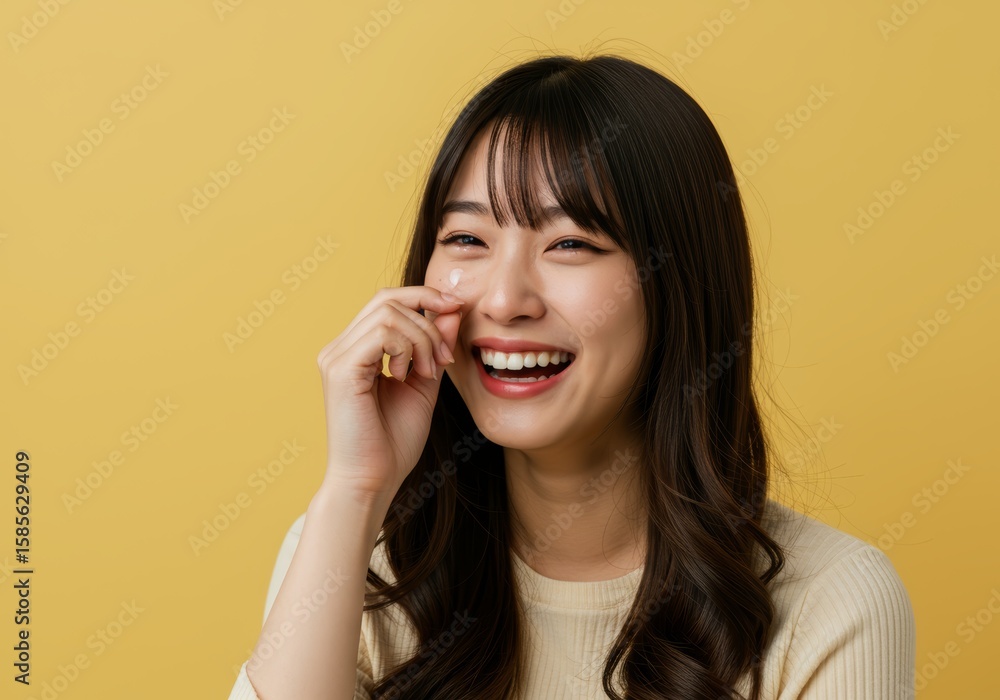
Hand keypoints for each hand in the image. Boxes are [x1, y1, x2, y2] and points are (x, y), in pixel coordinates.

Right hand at [315, 286, 463, 506]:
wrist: (372, 481)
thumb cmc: (393, 442)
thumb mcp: (424, 385)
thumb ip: (434, 347)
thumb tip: (453, 310)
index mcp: (356, 350)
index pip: (387, 301)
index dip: (424, 297)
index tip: (457, 310)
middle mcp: (339, 348)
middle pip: (387, 299)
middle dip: (428, 318)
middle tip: (444, 357)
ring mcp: (336, 357)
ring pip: (387, 313)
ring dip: (420, 338)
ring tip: (425, 372)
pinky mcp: (340, 369)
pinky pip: (381, 333)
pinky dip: (406, 349)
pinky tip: (407, 376)